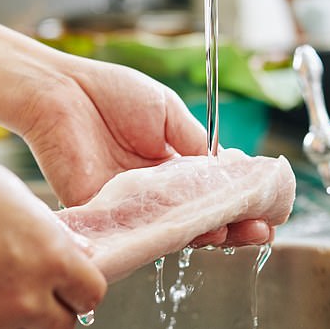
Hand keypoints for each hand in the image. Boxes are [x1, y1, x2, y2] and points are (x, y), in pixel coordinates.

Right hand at [0, 109, 106, 328]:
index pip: (91, 294)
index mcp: (48, 255)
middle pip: (62, 328)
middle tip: (25, 291)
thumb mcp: (8, 193)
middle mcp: (23, 297)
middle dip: (49, 310)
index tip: (68, 286)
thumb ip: (50, 232)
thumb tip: (78, 254)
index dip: (80, 288)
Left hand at [18, 56, 270, 246]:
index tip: (267, 206)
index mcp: (171, 166)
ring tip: (242, 233)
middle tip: (263, 230)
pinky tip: (202, 233)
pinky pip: (143, 234)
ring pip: (177, 231)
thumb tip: (228, 170)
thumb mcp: (169, 113)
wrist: (63, 92)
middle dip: (235, 226)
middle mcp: (156, 191)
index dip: (239, 201)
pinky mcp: (108, 217)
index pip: (211, 192)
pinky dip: (174, 236)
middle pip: (200, 218)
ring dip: (212, 235)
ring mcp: (133, 206)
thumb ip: (196, 145)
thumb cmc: (112, 95)